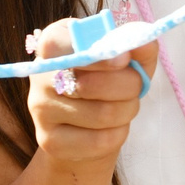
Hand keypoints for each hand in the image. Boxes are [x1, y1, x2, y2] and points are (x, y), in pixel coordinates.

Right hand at [24, 19, 159, 171]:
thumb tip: (144, 43)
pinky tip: (114, 126)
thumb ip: (136, 46)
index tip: (124, 60)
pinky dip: (119, 133)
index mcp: (53, 44)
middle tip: (136, 85)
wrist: (85, 125)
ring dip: (127, 110)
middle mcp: (40, 76)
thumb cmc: (108, 80)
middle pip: (90, 83)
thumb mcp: (124, 58)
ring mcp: (41, 110)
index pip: (58, 44)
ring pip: (101, 114)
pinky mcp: (50, 141)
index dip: (95, 55)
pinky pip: (100, 140)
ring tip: (126, 105)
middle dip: (128, 85)